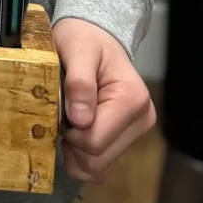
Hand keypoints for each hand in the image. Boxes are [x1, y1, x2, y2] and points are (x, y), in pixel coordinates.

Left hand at [53, 17, 154, 183]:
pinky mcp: (125, 139)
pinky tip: (74, 132)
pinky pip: (100, 166)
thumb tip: (81, 120)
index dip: (69, 130)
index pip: (95, 141)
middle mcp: (141, 120)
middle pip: (96, 159)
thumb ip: (79, 83)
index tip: (61, 106)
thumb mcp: (77, 49)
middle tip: (63, 111)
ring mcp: (135, 132)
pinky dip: (81, 156)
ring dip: (75, 151)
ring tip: (68, 119)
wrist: (94, 34)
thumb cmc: (84, 37)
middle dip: (71, 141)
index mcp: (132, 99)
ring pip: (97, 168)